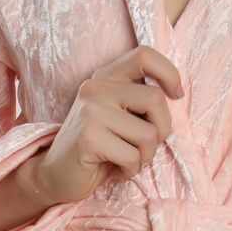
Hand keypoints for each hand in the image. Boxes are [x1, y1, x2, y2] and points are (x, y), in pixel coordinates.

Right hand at [29, 45, 184, 205]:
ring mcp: (90, 111)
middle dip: (163, 129)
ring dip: (146, 156)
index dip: (169, 73)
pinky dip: (132, 169)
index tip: (175, 94)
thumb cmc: (99, 147)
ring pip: (148, 133)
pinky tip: (116, 169)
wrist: (54, 175)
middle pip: (155, 98)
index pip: (144, 55)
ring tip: (128, 159)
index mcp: (106, 77)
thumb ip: (140, 102)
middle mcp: (96, 88)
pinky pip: (133, 156)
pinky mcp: (88, 138)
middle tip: (146, 145)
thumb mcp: (120, 115)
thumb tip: (176, 95)